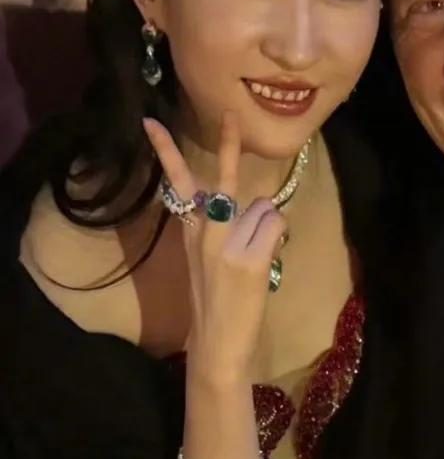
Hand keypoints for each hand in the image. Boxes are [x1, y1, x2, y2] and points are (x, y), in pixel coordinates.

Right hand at [143, 112, 285, 386]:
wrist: (218, 343)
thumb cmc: (217, 302)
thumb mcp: (208, 261)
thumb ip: (224, 228)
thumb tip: (257, 208)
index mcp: (192, 232)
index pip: (177, 184)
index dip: (166, 151)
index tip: (151, 122)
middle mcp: (206, 233)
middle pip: (222, 182)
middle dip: (228, 145)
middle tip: (230, 115)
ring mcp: (228, 244)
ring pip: (264, 209)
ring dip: (267, 228)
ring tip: (255, 258)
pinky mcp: (249, 258)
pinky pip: (276, 227)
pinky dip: (277, 240)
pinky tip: (265, 264)